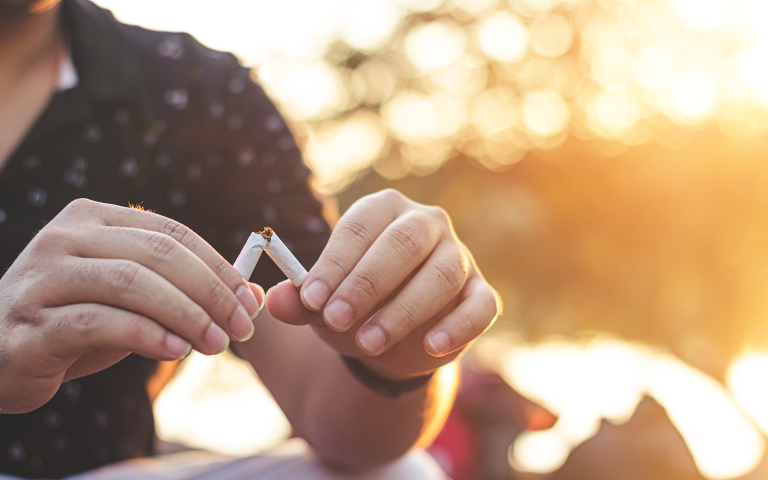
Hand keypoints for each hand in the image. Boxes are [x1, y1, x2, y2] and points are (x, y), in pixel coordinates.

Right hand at [0, 199, 262, 413]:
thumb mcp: (134, 299)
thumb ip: (185, 291)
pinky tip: (174, 351)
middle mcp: (64, 237)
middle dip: (210, 292)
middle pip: (159, 254)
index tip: (249, 301)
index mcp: (92, 218)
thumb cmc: (75, 320)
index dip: (219, 266)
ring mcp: (42, 276)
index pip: (172, 233)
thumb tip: (254, 297)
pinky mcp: (31, 322)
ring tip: (216, 343)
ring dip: (186, 316)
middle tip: (240, 328)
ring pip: (133, 284)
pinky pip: (100, 322)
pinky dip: (146, 335)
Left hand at [266, 189, 498, 378]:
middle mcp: (426, 224)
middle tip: (335, 320)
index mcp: (383, 210)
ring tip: (369, 343)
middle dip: (366, 283)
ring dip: (403, 310)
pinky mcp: (481, 293)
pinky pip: (480, 306)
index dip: (335, 263)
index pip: (360, 227)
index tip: (310, 299)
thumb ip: (300, 302)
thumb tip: (274, 302)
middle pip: (402, 244)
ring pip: (441, 275)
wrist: (393, 336)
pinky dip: (458, 326)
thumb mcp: (323, 304)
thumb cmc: (355, 305)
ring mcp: (459, 257)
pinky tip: (431, 347)